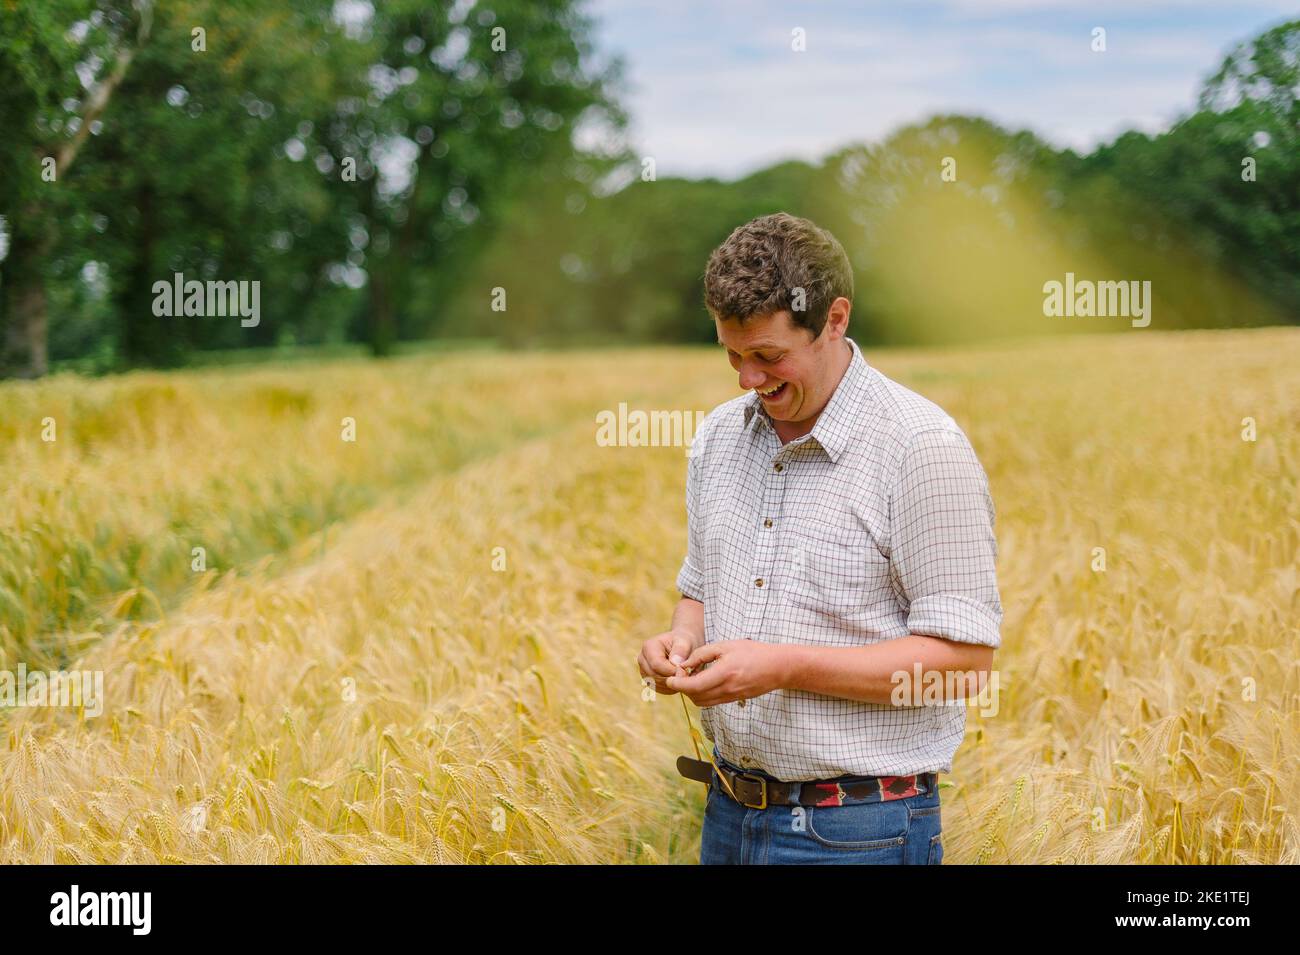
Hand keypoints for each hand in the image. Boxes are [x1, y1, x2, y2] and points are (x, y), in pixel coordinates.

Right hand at [637, 628, 697, 694]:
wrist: (683, 647)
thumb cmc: (684, 642)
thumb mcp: (685, 641)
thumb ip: (681, 650)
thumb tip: (675, 662)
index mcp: (648, 646)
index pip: (656, 664)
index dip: (671, 670)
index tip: (685, 671)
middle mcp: (642, 659)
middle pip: (654, 676)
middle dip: (671, 678)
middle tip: (686, 675)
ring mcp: (644, 671)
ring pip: (656, 684)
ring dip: (671, 683)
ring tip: (683, 676)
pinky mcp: (648, 680)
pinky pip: (658, 689)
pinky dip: (670, 688)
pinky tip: (678, 680)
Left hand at [665, 640, 784, 706]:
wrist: (778, 667)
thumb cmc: (753, 652)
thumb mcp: (726, 646)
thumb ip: (703, 654)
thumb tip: (684, 664)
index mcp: (724, 674)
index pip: (693, 686)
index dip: (678, 684)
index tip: (669, 678)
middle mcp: (726, 689)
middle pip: (695, 697)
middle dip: (683, 688)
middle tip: (680, 674)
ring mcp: (731, 697)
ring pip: (702, 702)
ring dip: (692, 692)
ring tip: (692, 677)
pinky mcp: (734, 700)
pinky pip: (712, 701)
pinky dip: (702, 694)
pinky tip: (704, 681)